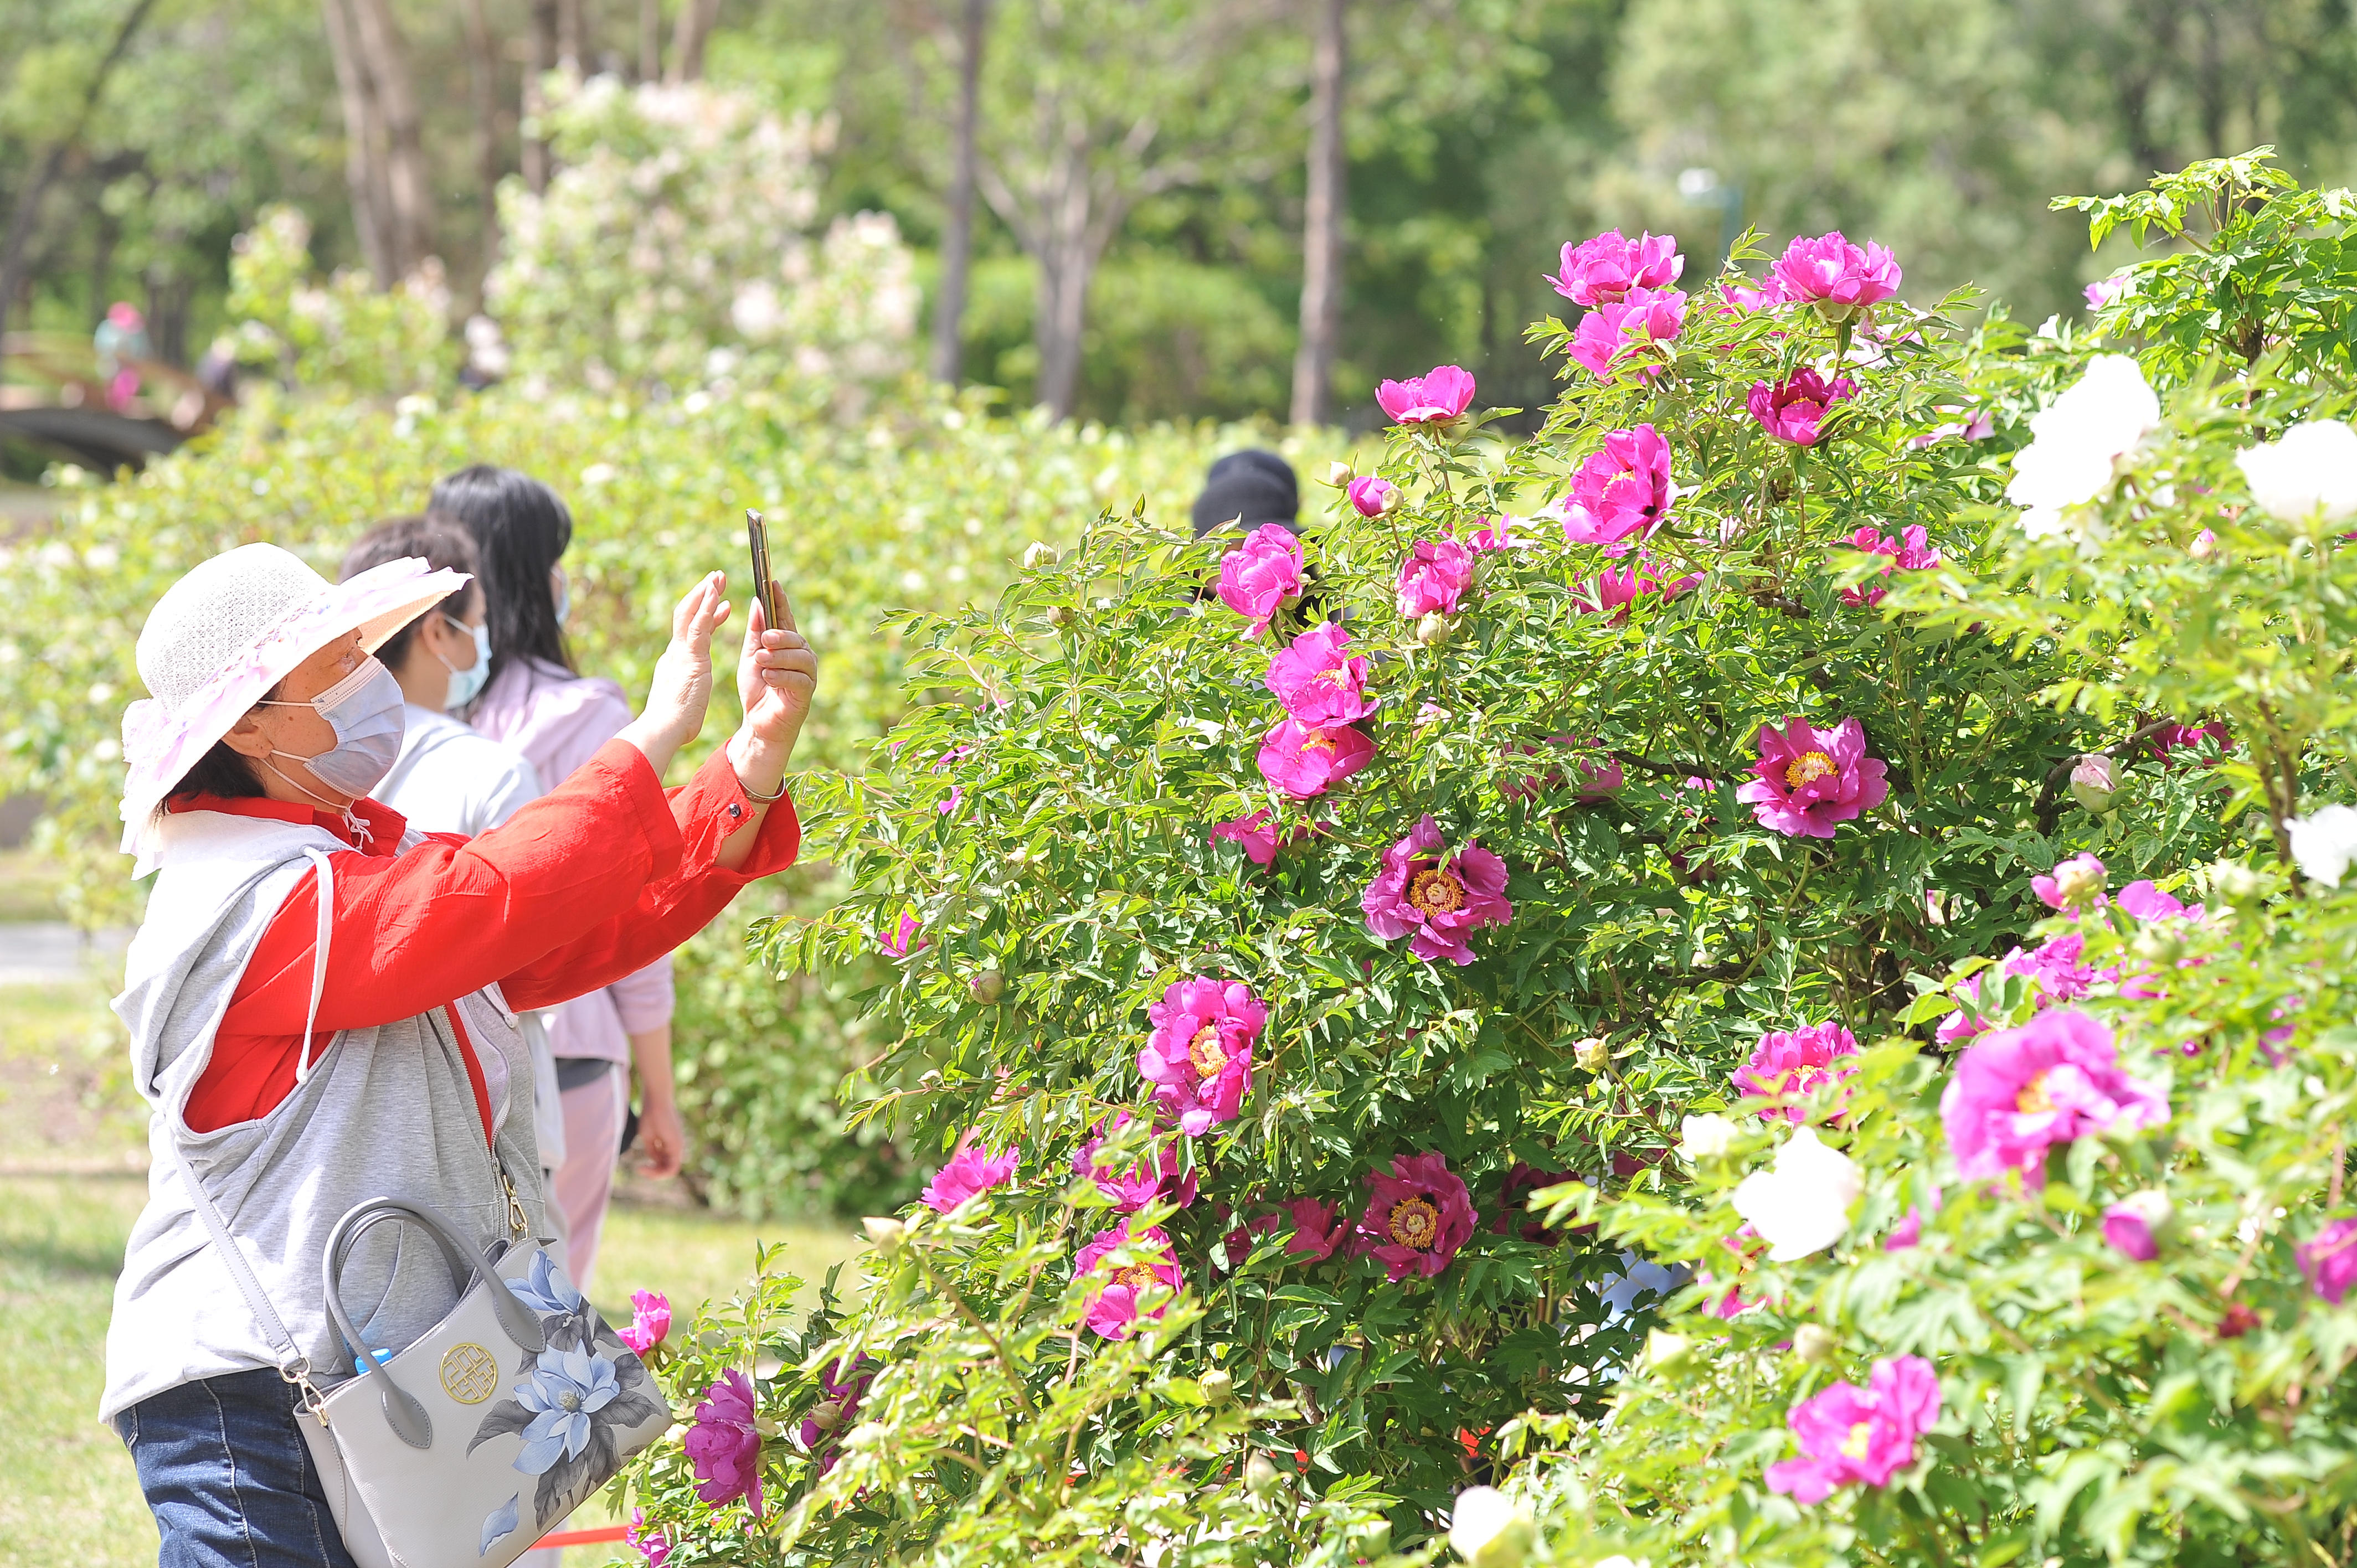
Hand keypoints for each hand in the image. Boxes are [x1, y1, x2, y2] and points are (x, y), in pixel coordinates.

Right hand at [617, 573, 730, 776]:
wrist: (664, 729)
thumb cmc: (674, 723)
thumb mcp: (684, 699)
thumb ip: (686, 688)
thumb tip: (688, 691)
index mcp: (676, 661)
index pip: (690, 630)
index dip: (704, 614)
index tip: (719, 603)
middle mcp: (675, 652)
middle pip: (686, 614)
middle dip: (702, 594)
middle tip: (717, 578)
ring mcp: (681, 652)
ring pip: (691, 613)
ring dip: (705, 592)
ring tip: (719, 576)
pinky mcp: (689, 657)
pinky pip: (698, 625)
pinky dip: (707, 607)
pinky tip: (716, 593)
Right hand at [634, 1098, 685, 1179]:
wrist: (655, 1102)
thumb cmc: (650, 1116)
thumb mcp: (649, 1138)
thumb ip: (653, 1151)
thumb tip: (655, 1163)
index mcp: (670, 1145)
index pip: (665, 1165)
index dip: (653, 1170)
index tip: (639, 1168)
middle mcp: (677, 1147)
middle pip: (668, 1169)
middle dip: (654, 1174)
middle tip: (640, 1170)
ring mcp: (678, 1146)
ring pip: (671, 1171)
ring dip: (656, 1174)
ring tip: (641, 1169)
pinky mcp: (676, 1145)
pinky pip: (672, 1166)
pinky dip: (660, 1171)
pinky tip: (645, 1166)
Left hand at [726, 584, 817, 797]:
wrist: (760, 725)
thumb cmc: (757, 691)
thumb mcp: (750, 658)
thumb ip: (755, 633)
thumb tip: (757, 602)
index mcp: (787, 646)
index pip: (785, 618)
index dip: (781, 600)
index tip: (773, 582)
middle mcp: (802, 657)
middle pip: (795, 637)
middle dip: (779, 635)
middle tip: (764, 638)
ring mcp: (807, 675)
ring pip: (798, 656)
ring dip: (778, 656)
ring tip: (761, 661)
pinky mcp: (807, 693)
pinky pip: (798, 679)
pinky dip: (781, 676)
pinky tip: (768, 677)